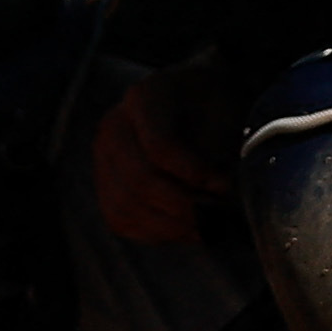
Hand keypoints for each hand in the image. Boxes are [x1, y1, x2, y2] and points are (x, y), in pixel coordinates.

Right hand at [90, 69, 233, 246]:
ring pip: (125, 206)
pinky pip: (120, 219)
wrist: (201, 105)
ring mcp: (104, 157)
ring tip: (204, 227)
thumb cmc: (217, 107)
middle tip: (216, 217)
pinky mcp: (105, 184)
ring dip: (170, 226)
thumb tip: (220, 189)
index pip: (160, 147)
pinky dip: (154, 233)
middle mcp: (114, 126)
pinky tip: (184, 230)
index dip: (194, 174)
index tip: (224, 186)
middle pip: (139, 179)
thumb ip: (222, 144)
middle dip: (183, 206)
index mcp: (144, 97)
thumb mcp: (226, 109)